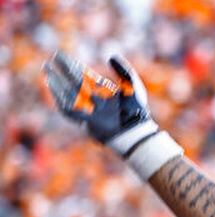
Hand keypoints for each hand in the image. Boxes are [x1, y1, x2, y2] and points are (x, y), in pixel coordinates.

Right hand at [43, 52, 182, 179]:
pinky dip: (59, 99)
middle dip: (62, 71)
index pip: (84, 74)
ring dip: (56, 82)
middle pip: (73, 82)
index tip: (60, 55)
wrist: (135, 131)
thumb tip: (111, 56)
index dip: (72, 65)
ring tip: (47, 71)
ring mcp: (89, 110)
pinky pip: (68, 110)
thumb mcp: (132, 86)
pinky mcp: (85, 121)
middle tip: (51, 59)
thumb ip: (124, 70)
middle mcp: (94, 99)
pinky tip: (52, 87)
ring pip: (68, 94)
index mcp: (103, 90)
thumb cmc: (136, 109)